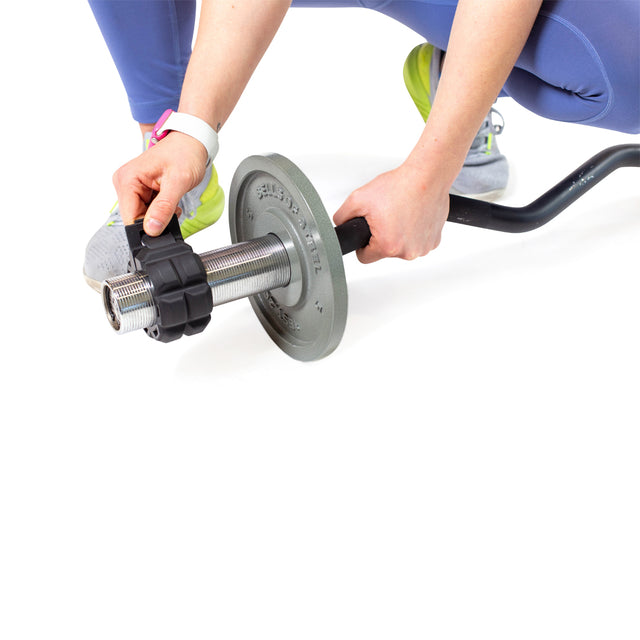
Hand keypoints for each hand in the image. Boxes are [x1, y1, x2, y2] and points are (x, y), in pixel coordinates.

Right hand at [112, 132, 207, 235]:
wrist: (190, 142)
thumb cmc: (185, 153)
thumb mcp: (178, 182)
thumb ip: (163, 208)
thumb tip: (151, 229)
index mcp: (127, 180)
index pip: (130, 218)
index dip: (148, 228)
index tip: (166, 224)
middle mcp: (125, 183)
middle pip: (136, 218)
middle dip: (156, 220)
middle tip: (173, 208)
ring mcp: (132, 186)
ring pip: (143, 216)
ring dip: (160, 215)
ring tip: (172, 200)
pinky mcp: (140, 189)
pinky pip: (147, 209)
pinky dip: (161, 210)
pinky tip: (169, 200)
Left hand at [333, 163, 450, 262]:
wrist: (428, 176)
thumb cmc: (400, 186)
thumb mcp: (358, 198)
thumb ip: (342, 216)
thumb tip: (340, 225)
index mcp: (387, 246)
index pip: (364, 258)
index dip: (362, 244)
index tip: (367, 233)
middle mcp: (407, 252)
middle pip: (384, 252)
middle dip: (382, 237)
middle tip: (386, 216)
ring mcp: (423, 248)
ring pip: (402, 248)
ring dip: (399, 235)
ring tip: (400, 214)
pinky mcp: (434, 242)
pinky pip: (417, 242)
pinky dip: (414, 232)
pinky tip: (413, 216)